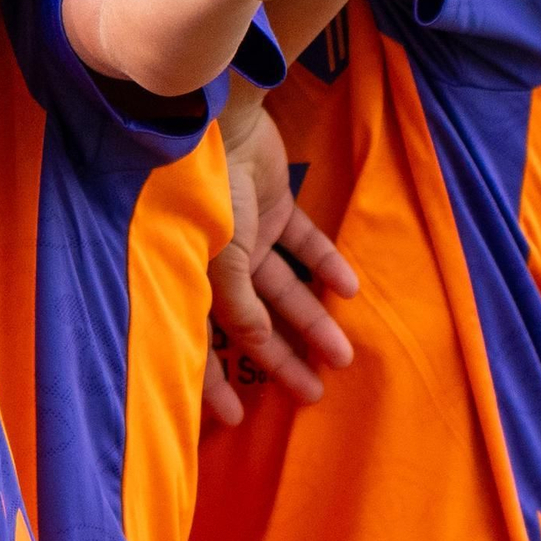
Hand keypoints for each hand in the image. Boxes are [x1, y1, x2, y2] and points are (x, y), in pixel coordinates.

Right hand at [202, 100, 357, 427]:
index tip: (236, 420)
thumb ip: (239, 307)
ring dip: (311, 320)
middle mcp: (218, 259)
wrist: (221, 121)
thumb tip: (256, 347)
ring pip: (284, 288)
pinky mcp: (276, 203)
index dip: (214, 383)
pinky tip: (349, 291)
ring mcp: (249, 231)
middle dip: (280, 359)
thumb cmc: (206, 193)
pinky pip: (305, 243)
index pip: (202, 341)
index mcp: (191, 275)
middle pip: (253, 321)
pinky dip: (326, 265)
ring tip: (343, 356)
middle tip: (312, 395)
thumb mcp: (218, 259)